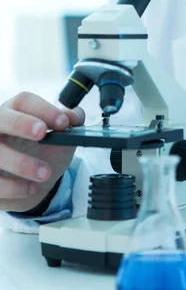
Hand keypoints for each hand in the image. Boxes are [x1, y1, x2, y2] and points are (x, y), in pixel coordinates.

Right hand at [0, 92, 84, 212]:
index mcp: (16, 112)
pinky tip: (32, 188)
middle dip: (21, 124)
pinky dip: (14, 186)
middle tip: (41, 133)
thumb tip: (73, 115)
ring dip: (21, 163)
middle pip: (2, 118)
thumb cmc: (45, 153)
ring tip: (45, 173)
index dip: (44, 109)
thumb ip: (72, 122)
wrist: (35, 184)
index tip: (63, 122)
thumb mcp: (62, 137)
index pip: (24, 101)